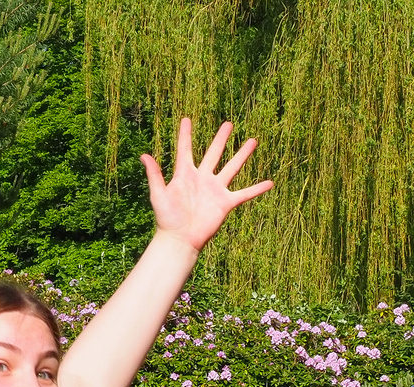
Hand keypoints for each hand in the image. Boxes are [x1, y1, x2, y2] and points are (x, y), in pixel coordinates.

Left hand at [142, 118, 272, 253]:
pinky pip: (244, 194)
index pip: (185, 150)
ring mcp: (215, 190)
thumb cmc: (167, 219)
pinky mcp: (225, 203)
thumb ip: (154, 175)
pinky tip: (270, 182)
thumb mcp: (158, 195)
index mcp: (184, 174)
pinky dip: (257, 189)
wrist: (180, 240)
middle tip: (228, 124)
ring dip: (242, 154)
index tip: (187, 119)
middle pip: (213, 153)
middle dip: (221, 139)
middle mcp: (202, 179)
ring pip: (232, 167)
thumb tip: (143, 155)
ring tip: (253, 141)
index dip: (185, 135)